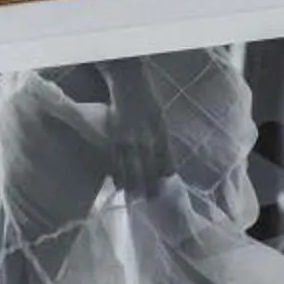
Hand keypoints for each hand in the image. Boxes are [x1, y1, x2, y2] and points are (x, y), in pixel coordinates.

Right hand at [101, 62, 173, 195]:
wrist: (129, 81)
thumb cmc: (145, 95)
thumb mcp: (159, 114)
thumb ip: (159, 133)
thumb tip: (159, 150)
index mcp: (161, 132)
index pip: (166, 160)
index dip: (165, 176)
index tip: (166, 190)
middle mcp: (148, 138)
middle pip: (150, 168)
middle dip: (151, 187)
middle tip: (151, 202)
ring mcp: (131, 139)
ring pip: (133, 168)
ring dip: (135, 186)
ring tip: (135, 201)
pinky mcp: (116, 138)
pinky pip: (118, 160)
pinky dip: (119, 174)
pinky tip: (119, 185)